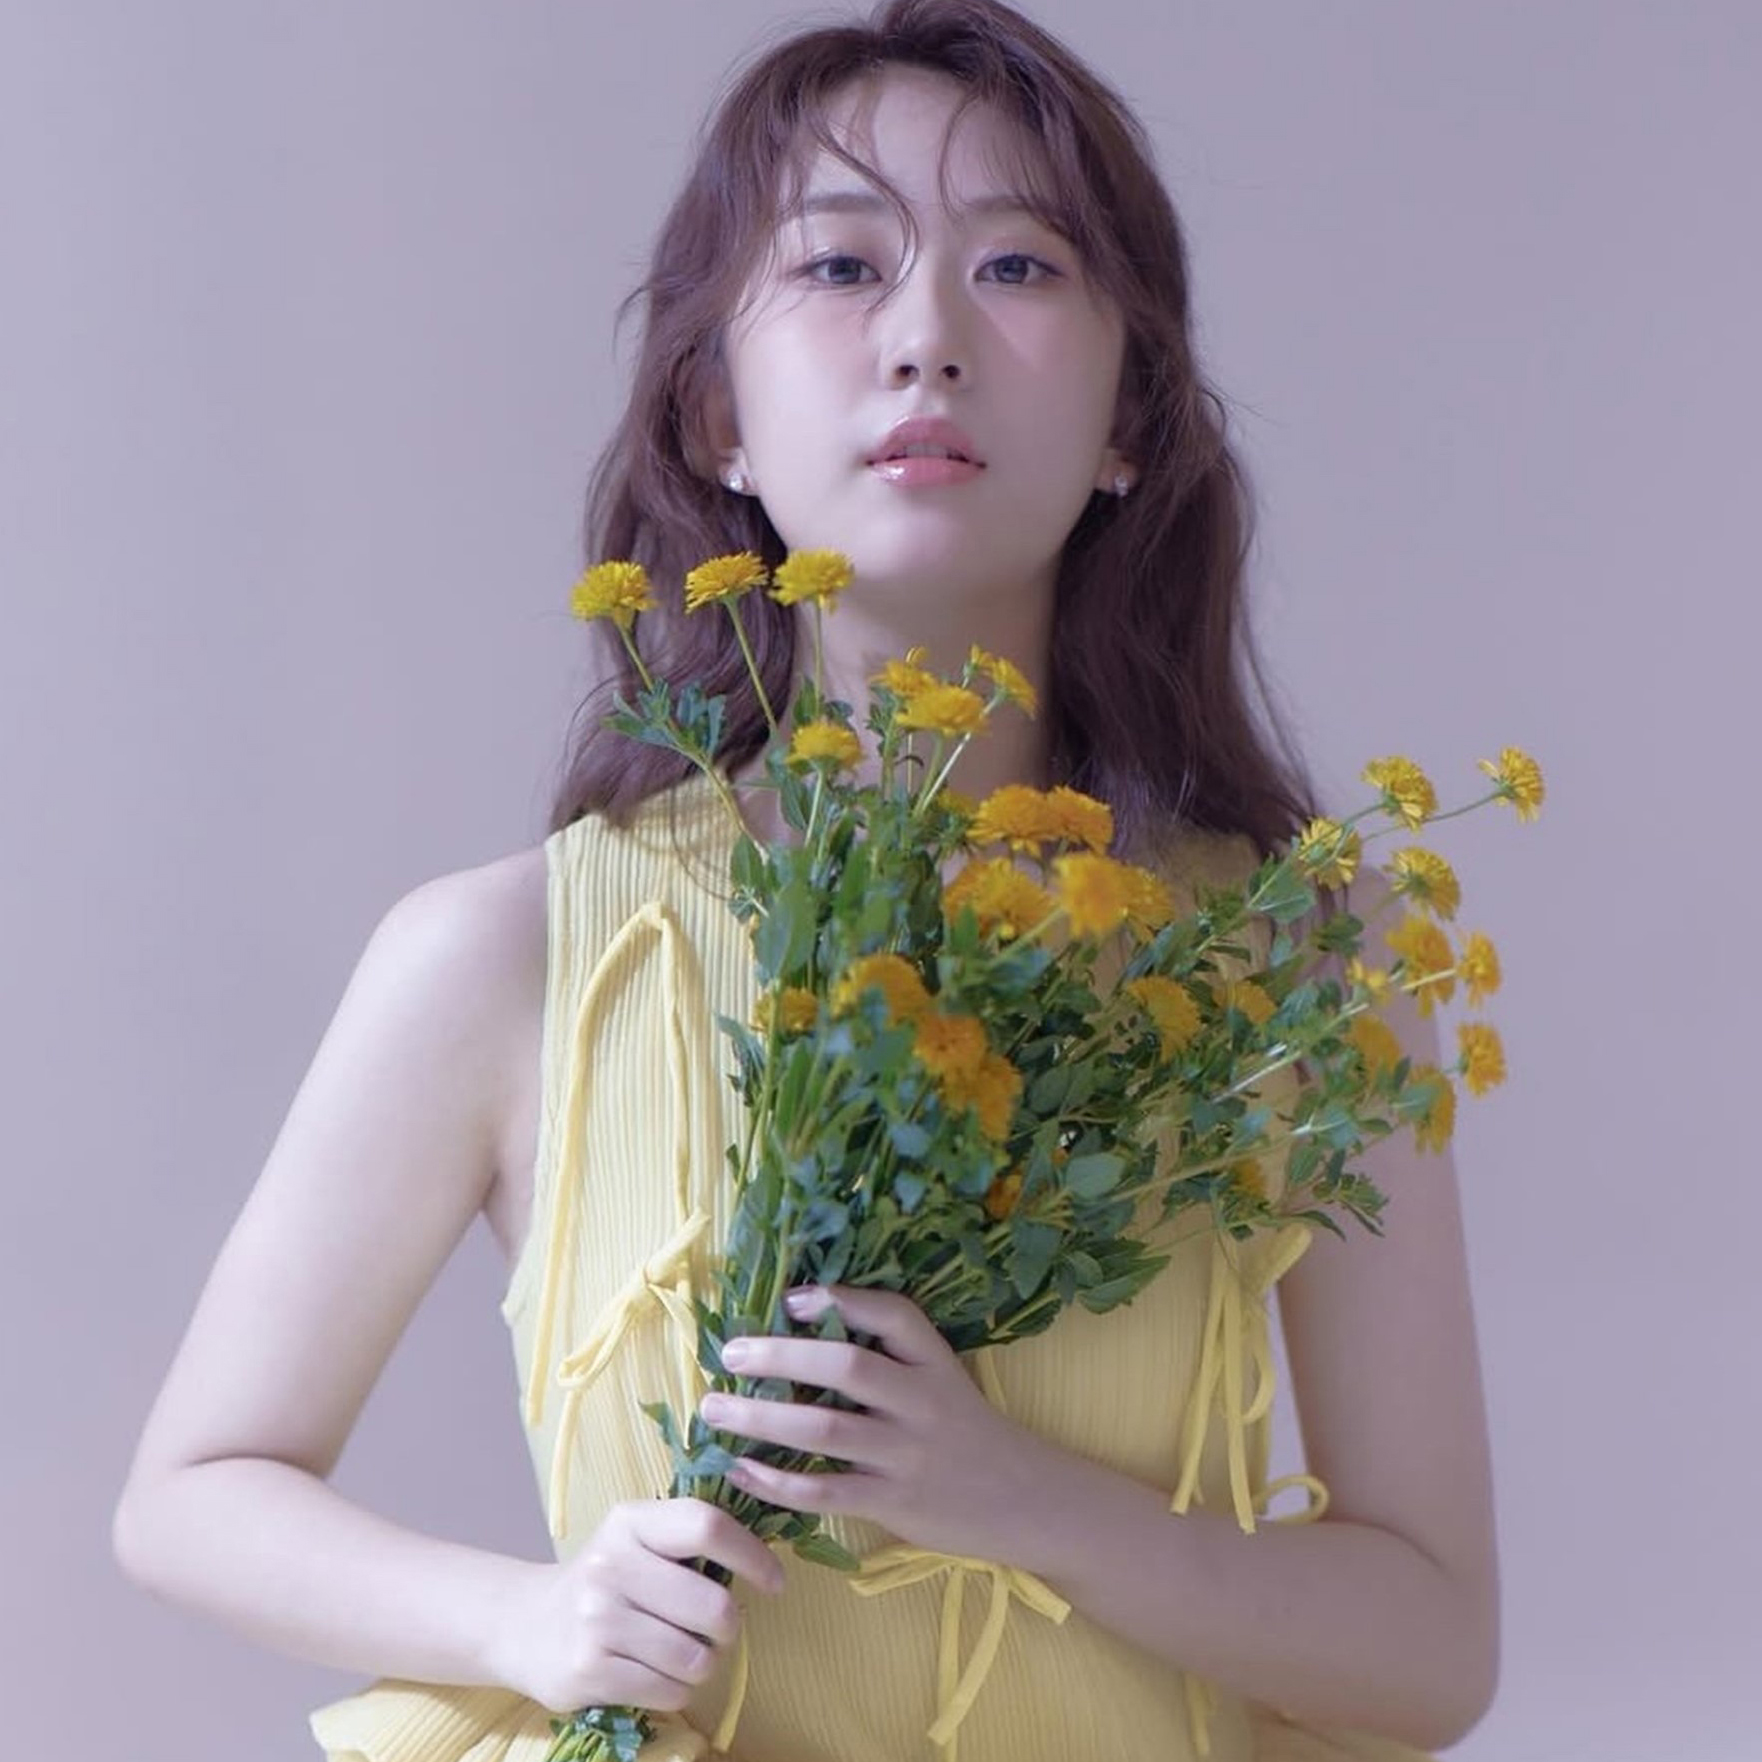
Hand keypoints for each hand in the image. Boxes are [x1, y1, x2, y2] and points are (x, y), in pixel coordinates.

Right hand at [483, 1497, 785, 1713]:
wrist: (525, 1625)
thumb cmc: (606, 1580)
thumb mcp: (637, 1541)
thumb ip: (688, 1539)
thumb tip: (764, 1556)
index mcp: (631, 1522)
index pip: (707, 1526)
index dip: (753, 1556)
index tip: (774, 1582)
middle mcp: (610, 1564)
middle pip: (713, 1606)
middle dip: (727, 1629)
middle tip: (714, 1631)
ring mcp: (596, 1619)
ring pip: (696, 1658)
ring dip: (700, 1664)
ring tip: (676, 1653)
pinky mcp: (588, 1669)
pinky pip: (669, 1691)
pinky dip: (675, 1690)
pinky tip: (653, 1674)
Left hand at [701, 1284, 1058, 1562]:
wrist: (1028, 1502)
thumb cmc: (969, 1433)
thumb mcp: (944, 1380)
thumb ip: (890, 1360)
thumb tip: (801, 1332)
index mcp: (935, 1362)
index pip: (893, 1315)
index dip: (840, 1301)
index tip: (790, 1300)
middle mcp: (923, 1401)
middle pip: (848, 1366)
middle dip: (782, 1355)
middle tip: (731, 1352)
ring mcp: (908, 1454)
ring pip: (826, 1429)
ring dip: (763, 1417)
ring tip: (715, 1408)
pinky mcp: (896, 1503)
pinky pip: (827, 1491)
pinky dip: (779, 1481)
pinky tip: (742, 1471)